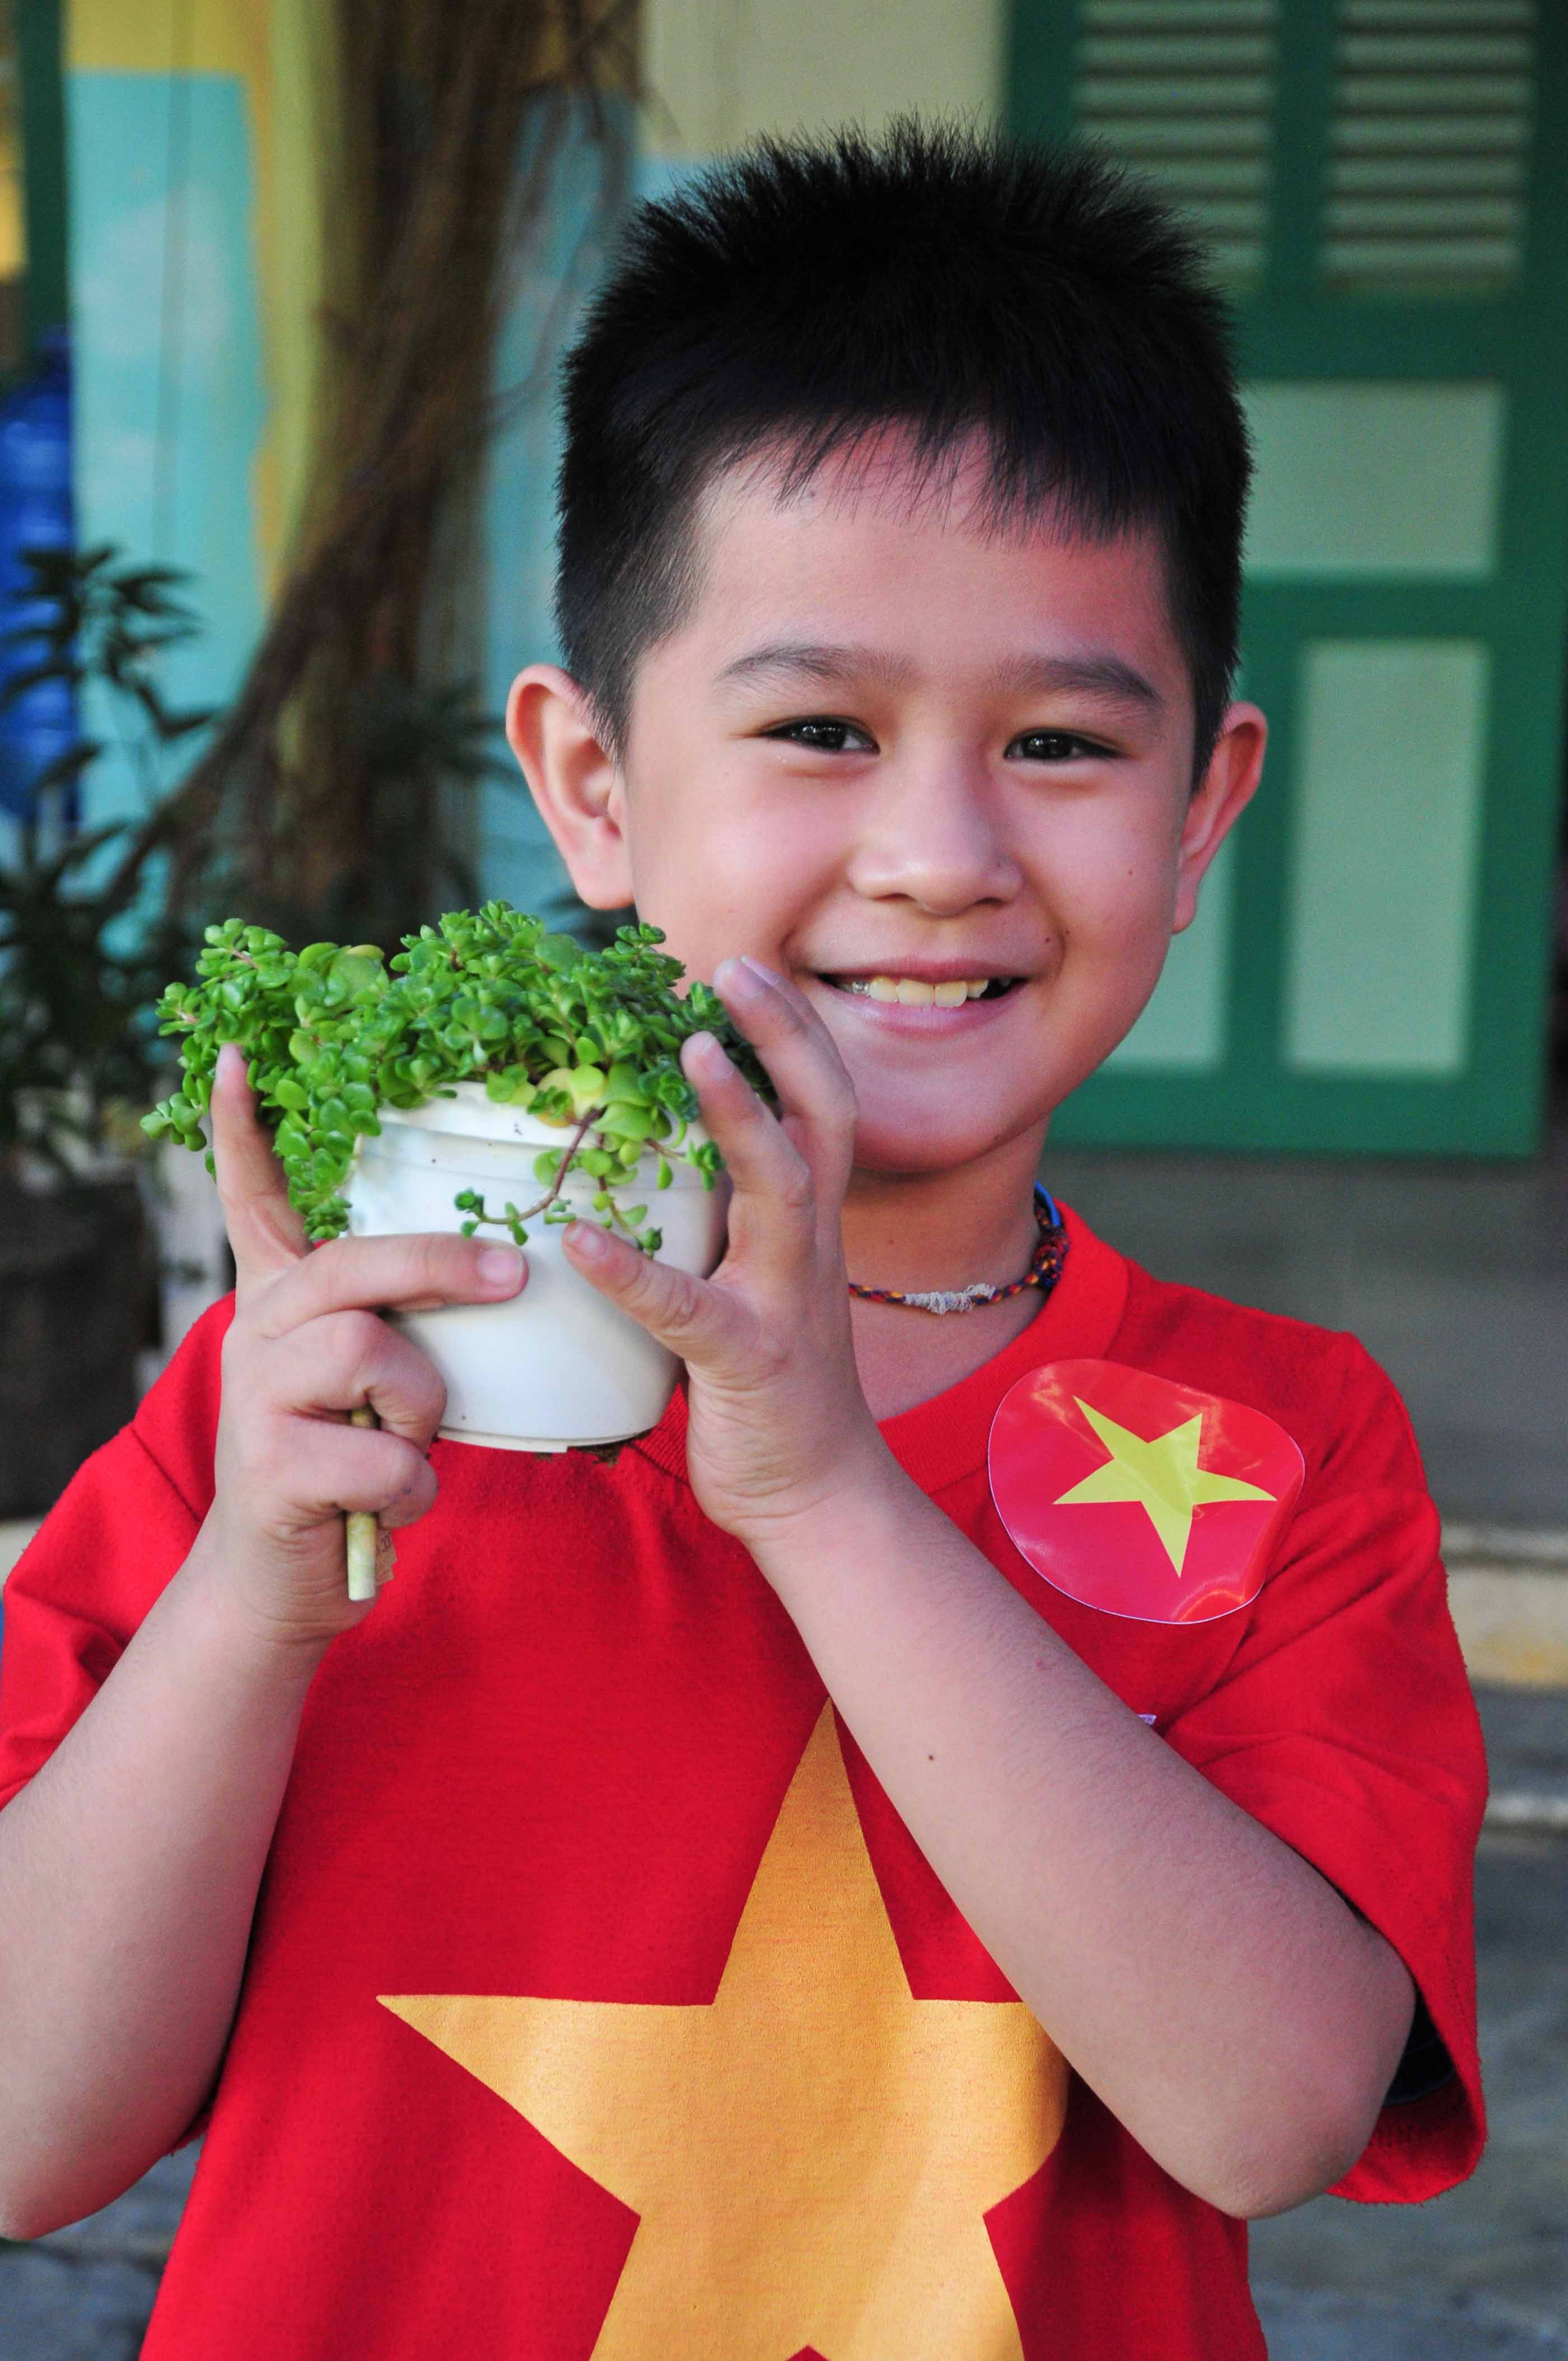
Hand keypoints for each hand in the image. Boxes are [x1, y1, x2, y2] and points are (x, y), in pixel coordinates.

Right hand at [195, 1043, 527, 1650]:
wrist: (282, 1580)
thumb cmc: (347, 1462)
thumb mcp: (366, 1377)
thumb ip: (394, 1316)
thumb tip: (498, 1261)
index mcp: (281, 1299)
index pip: (250, 1197)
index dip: (243, 1128)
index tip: (239, 1054)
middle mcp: (256, 1330)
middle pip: (353, 1264)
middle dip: (443, 1265)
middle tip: (512, 1275)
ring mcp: (254, 1395)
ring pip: (375, 1355)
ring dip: (422, 1411)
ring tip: (404, 1445)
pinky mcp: (271, 1467)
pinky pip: (384, 1454)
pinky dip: (412, 1486)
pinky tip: (388, 1503)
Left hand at [562, 957, 890, 1551]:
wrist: (819, 1498)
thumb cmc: (774, 1389)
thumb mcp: (756, 1284)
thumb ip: (726, 1222)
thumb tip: (662, 1158)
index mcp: (809, 1226)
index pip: (821, 1105)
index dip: (790, 1034)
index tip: (745, 970)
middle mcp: (809, 1247)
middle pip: (823, 1116)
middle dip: (785, 1036)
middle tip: (735, 966)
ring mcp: (785, 1300)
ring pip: (779, 1187)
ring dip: (738, 1115)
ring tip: (688, 1052)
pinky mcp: (748, 1360)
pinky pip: (687, 1308)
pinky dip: (632, 1271)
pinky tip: (578, 1243)